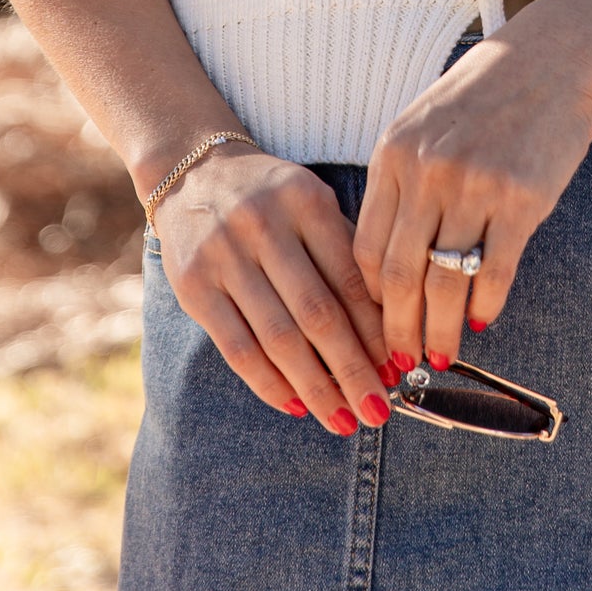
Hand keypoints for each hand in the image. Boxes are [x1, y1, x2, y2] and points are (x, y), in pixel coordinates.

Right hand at [153, 145, 398, 434]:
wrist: (193, 171)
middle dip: (353, 370)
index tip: (398, 369)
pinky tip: (296, 405)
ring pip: (278, 338)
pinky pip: (237, 347)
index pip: (350, 277)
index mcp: (306, 201)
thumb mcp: (312, 203)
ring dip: (316, 387)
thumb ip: (345, 253)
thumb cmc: (271, 196)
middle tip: (379, 409)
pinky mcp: (193, 286)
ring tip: (343, 419)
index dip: (376, 331)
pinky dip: (269, 383)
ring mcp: (224, 255)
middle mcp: (264, 225)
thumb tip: (387, 330)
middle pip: (317, 314)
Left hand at [353, 3, 591, 371]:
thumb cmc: (488, 91)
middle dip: (398, 330)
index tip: (377, 325)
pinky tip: (482, 321)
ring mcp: (475, 184)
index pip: (366, 247)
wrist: (557, 54)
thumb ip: (404, 181)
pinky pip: (496, 271)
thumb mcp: (426, 121)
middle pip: (399, 275)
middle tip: (402, 362)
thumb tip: (391, 263)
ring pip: (445, 283)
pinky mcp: (522, 198)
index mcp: (395, 152)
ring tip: (441, 355)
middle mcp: (428, 170)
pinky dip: (486, 305)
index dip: (370, 298)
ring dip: (440, 330)